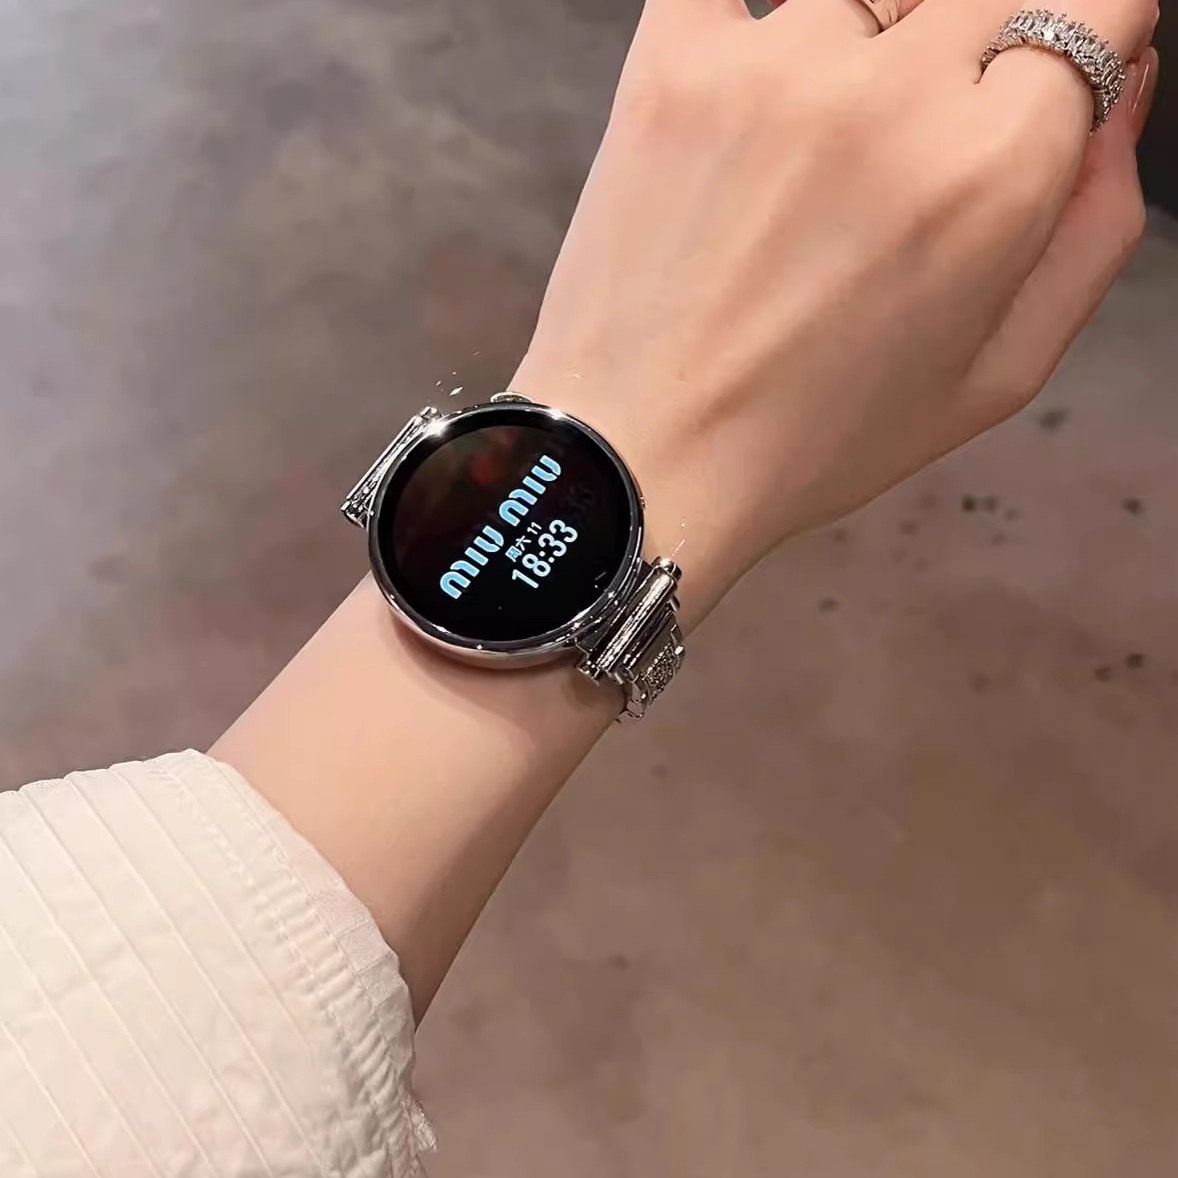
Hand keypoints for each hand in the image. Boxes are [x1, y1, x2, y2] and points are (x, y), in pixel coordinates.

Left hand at [513, 0, 1157, 625]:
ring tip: (817, 160)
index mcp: (993, 171)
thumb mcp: (999, 376)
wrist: (642, 456)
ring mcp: (771, 65)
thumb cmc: (817, 437)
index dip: (1075, 53)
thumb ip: (1097, 225)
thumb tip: (1124, 81)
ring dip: (870, 52)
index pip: (1096, 7)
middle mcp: (891, 92)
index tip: (1033, 98)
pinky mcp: (671, 61)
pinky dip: (755, 25)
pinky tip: (761, 91)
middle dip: (982, 54)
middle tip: (921, 146)